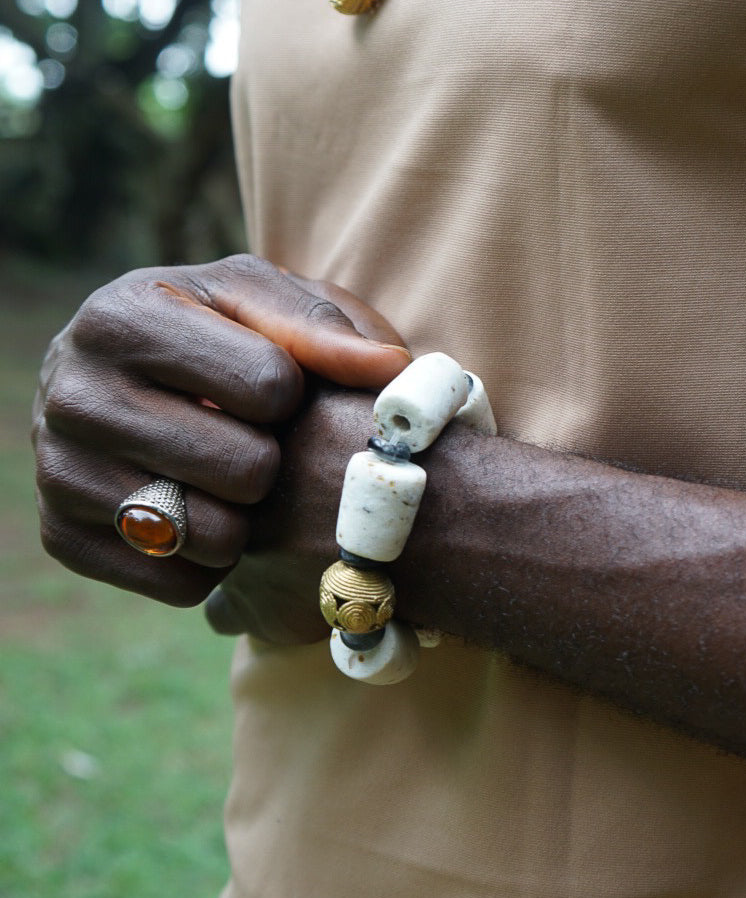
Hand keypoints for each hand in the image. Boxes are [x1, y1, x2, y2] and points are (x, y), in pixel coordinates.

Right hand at [32, 254, 408, 607]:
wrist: (131, 379)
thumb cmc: (216, 334)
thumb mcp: (264, 302)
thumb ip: (325, 325)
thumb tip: (390, 369)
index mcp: (123, 316)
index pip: (269, 385)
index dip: (295, 394)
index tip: (275, 387)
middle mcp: (70, 392)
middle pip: (247, 468)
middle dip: (272, 459)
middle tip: (252, 440)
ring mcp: (56, 469)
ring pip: (213, 534)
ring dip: (247, 516)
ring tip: (227, 477)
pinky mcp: (60, 537)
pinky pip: (180, 582)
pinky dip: (211, 562)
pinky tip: (200, 514)